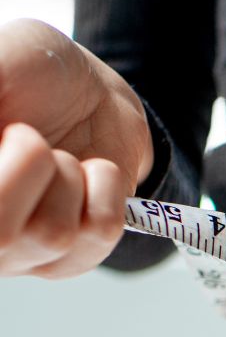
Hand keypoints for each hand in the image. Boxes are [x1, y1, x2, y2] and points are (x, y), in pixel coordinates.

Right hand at [0, 18, 153, 278]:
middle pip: (1, 233)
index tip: (12, 132)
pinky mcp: (71, 260)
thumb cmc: (30, 76)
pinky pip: (99, 229)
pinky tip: (87, 174)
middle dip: (27, 167)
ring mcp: (20, 253)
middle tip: (30, 137)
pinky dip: (103, 187)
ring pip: (53, 233)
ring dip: (67, 175)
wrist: (92, 96)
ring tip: (59, 155)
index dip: (7, 167)